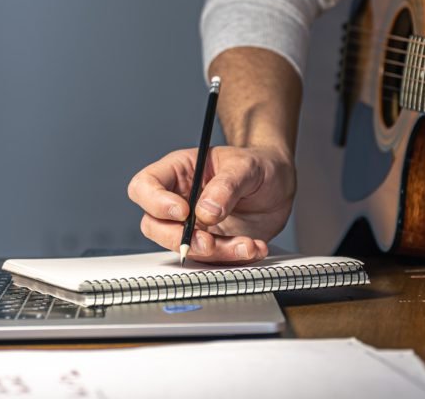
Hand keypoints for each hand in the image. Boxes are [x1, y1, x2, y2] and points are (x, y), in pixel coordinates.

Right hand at [127, 145, 295, 262]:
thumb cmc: (258, 165)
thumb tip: (206, 211)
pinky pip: (212, 260)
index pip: (145, 187)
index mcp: (178, 172)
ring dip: (215, 253)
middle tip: (207, 240)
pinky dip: (233, 259)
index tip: (183, 211)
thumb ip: (226, 186)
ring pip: (184, 248)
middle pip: (153, 225)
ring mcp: (193, 226)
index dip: (156, 202)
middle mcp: (179, 200)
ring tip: (246, 244)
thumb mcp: (246, 166)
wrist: (279, 184)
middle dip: (179, 238)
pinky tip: (253, 247)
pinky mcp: (211, 244)